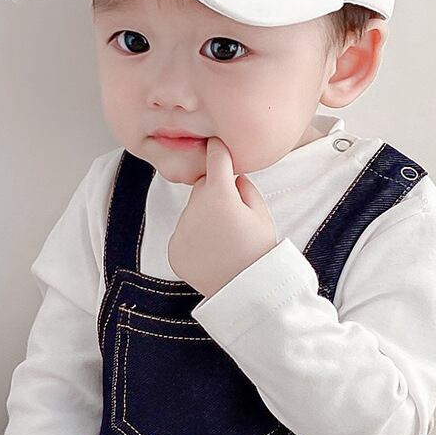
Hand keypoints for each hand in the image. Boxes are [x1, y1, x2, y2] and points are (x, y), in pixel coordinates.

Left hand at [167, 137, 277, 298]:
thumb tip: (233, 176)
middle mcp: (195, 207)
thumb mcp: (262, 213)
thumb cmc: (260, 251)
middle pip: (202, 187)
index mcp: (219, 194)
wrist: (248, 292)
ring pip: (192, 211)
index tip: (217, 142)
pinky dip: (194, 239)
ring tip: (224, 240)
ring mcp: (181, 229)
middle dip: (215, 192)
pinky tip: (211, 253)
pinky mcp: (173, 249)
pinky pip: (184, 233)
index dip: (219, 148)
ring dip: (203, 217)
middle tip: (233, 216)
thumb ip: (245, 187)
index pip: (215, 156)